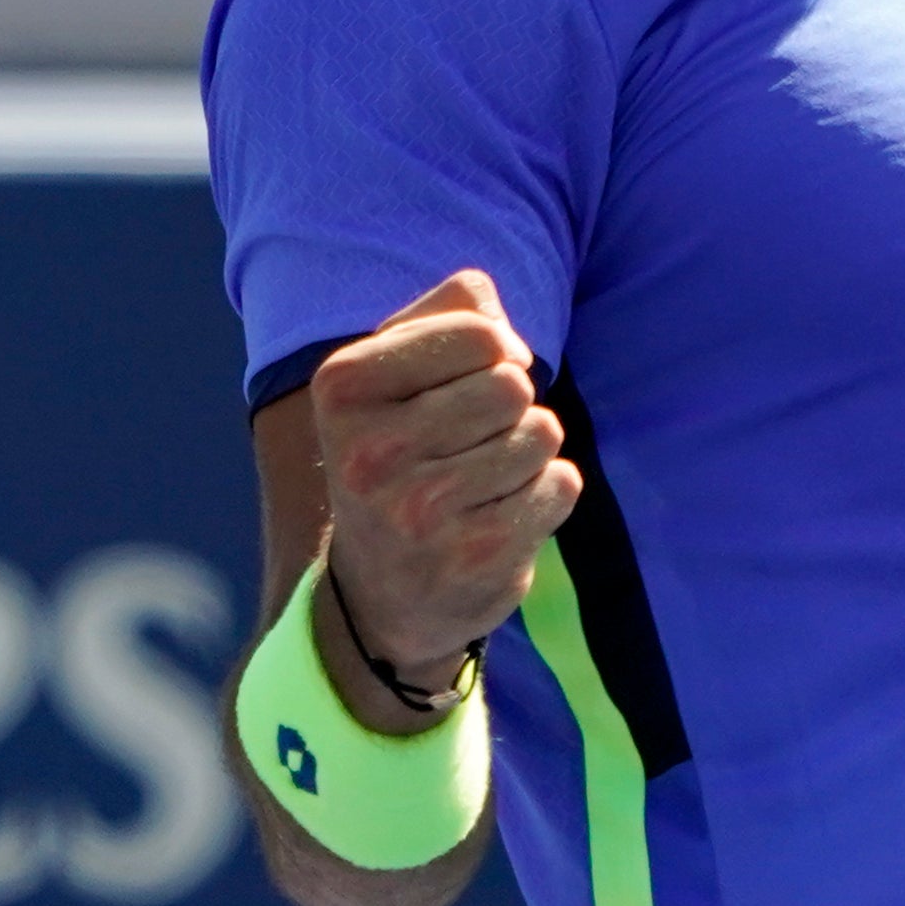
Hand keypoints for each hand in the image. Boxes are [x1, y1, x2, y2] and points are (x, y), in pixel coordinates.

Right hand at [308, 270, 576, 702]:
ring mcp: (422, 513)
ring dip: (529, 450)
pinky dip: (547, 493)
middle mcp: (370, 454)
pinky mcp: (475, 558)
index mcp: (343, 389)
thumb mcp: (395, 373)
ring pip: (541, 434)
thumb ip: (448, 313)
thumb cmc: (398, 454)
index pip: (479, 333)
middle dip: (512, 405)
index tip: (467, 380)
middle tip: (473, 439)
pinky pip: (561, 484)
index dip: (495, 350)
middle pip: (512, 386)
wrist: (380, 591)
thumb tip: (496, 316)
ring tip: (483, 479)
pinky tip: (501, 515)